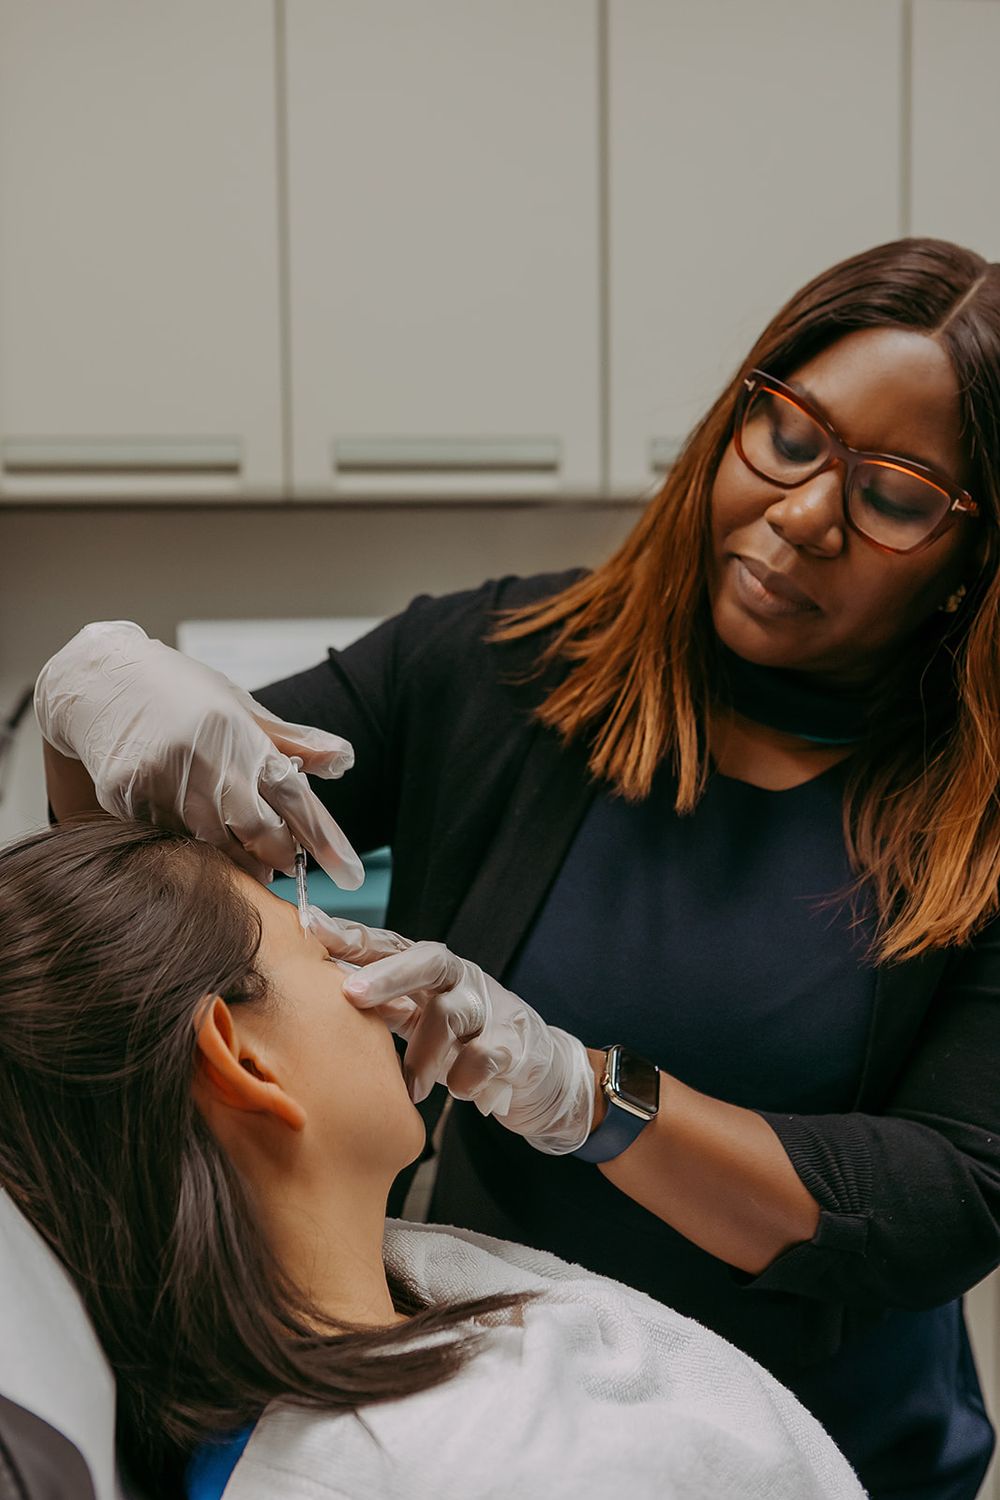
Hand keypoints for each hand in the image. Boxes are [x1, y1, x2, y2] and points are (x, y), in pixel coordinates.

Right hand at [35, 621, 364, 886]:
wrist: (97, 680)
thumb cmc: (177, 691)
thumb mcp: (238, 705)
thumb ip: (290, 740)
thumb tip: (343, 758)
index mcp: (237, 732)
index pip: (293, 794)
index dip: (323, 837)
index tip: (349, 872)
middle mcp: (203, 756)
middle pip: (256, 828)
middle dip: (278, 855)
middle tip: (287, 866)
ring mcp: (162, 779)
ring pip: (212, 842)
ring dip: (236, 858)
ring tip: (249, 862)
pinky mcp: (127, 795)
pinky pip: (167, 837)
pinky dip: (187, 843)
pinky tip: (192, 835)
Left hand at [309, 911, 595, 1154]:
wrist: (538, 1069)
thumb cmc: (464, 1040)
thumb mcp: (419, 1015)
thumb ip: (379, 1002)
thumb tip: (312, 993)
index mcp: (432, 970)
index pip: (391, 944)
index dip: (353, 936)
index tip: (312, 929)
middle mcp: (462, 979)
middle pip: (428, 960)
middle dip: (388, 974)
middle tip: (351, 994)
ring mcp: (492, 1008)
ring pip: (451, 1014)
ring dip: (422, 1053)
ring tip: (411, 1087)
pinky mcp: (516, 1044)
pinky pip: (484, 1056)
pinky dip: (464, 1078)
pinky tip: (458, 1091)